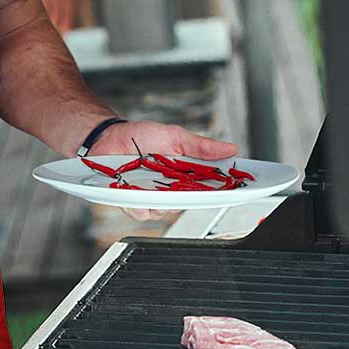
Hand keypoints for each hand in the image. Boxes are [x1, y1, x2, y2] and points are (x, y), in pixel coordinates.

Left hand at [91, 121, 238, 221]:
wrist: (108, 137)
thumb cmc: (140, 136)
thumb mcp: (174, 136)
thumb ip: (200, 146)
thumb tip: (230, 148)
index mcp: (185, 175)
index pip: (210, 187)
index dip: (225, 190)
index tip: (239, 188)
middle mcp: (171, 190)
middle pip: (190, 203)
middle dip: (195, 197)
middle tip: (195, 186)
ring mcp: (152, 198)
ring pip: (166, 211)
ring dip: (163, 199)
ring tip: (157, 183)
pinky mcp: (132, 203)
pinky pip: (141, 212)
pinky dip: (140, 204)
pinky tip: (137, 192)